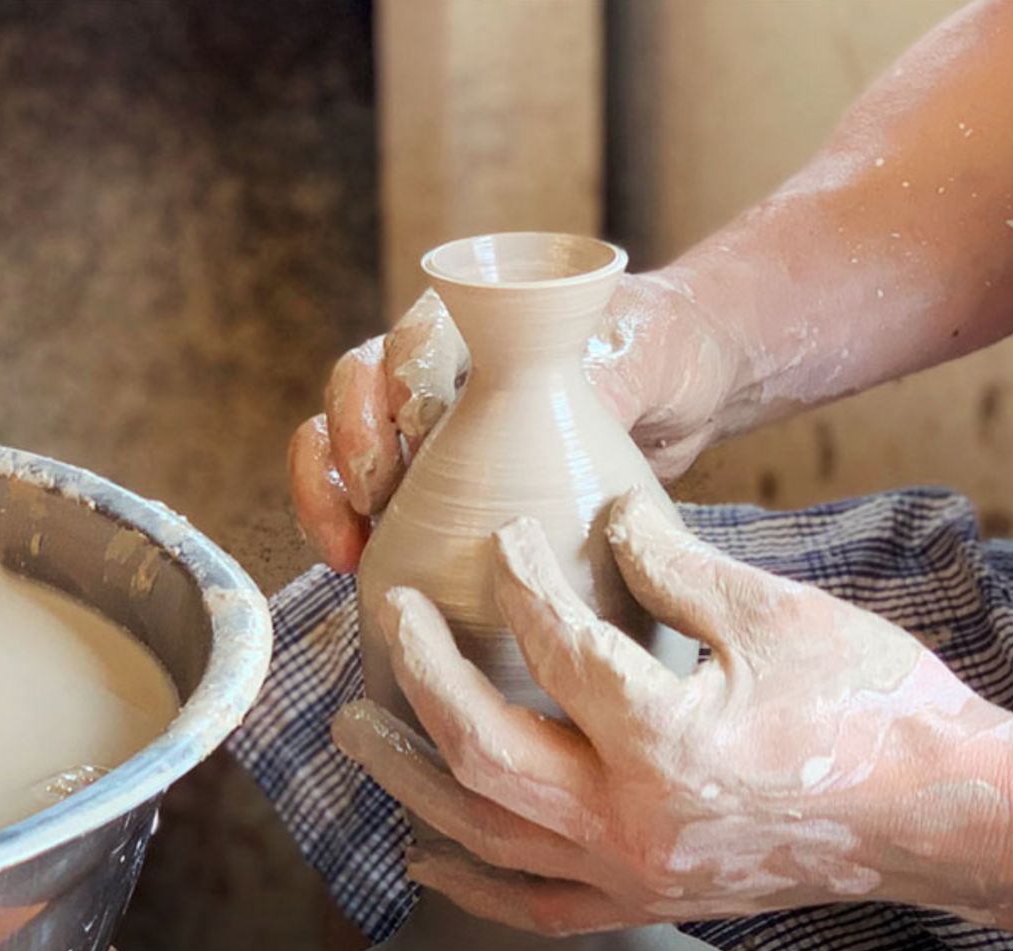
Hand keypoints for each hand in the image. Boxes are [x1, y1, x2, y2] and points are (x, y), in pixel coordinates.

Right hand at [289, 272, 738, 571]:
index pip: (413, 338)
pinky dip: (349, 526)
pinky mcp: (438, 484)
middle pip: (356, 386)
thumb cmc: (654, 350)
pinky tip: (357, 565)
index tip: (416, 423)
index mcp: (479, 324)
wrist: (685, 390)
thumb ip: (590, 386)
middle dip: (348, 441)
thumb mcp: (636, 360)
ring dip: (327, 493)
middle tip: (372, 495)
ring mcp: (433, 426)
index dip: (399, 378)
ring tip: (345, 551)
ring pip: (343, 442)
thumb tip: (540, 434)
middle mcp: (440, 370)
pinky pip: (369, 498)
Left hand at [333, 487, 1012, 934]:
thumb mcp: (776, 614)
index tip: (504, 536)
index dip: (519, 579)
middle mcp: (630, 820)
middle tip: (389, 614)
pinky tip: (422, 856)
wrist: (937, 815)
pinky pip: (533, 906)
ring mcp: (632, 874)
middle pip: (483, 748)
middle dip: (424, 673)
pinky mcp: (646, 900)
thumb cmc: (871, 704)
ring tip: (355, 725)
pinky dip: (470, 883)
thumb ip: (676, 566)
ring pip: (486, 832)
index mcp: (664, 738)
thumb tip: (609, 517)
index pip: (556, 644)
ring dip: (409, 777)